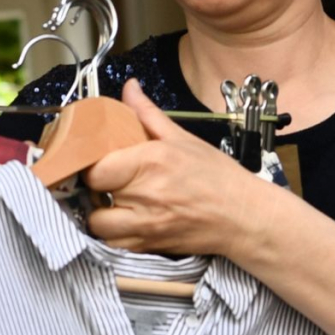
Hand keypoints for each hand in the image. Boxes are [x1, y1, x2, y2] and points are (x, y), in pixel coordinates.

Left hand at [80, 79, 281, 259]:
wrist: (243, 216)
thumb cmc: (217, 177)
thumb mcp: (182, 138)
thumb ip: (147, 113)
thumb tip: (129, 88)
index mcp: (150, 162)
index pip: (95, 169)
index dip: (90, 165)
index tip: (97, 162)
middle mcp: (144, 196)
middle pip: (93, 195)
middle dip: (96, 187)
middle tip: (107, 180)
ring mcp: (146, 225)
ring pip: (98, 225)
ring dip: (101, 214)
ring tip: (113, 203)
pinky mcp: (149, 246)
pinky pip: (115, 244)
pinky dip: (115, 234)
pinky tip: (126, 220)